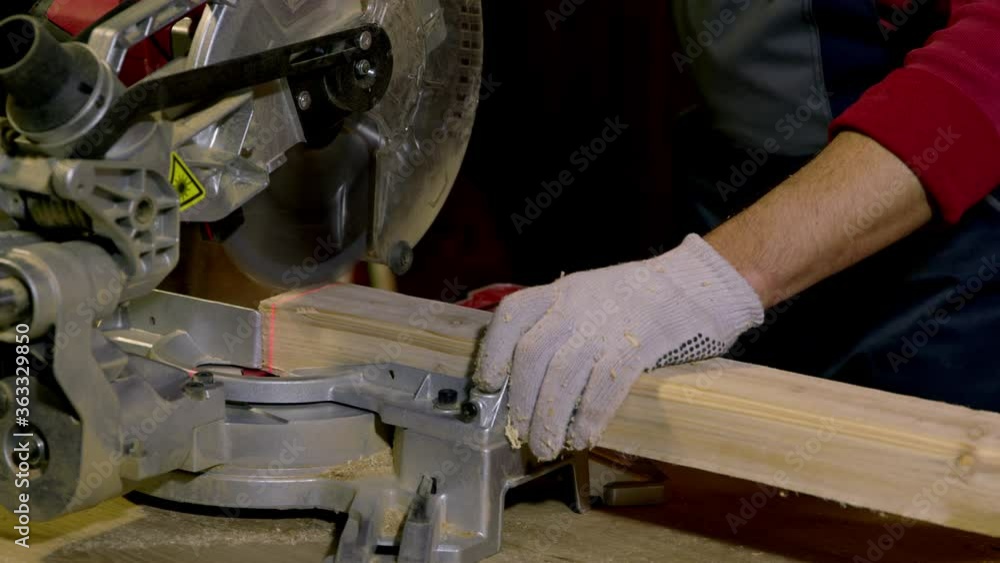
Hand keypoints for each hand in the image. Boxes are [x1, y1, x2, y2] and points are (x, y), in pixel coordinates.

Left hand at [474, 234, 763, 459]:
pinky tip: (583, 438)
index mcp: (561, 291)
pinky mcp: (639, 344)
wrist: (696, 284)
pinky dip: (589, 417)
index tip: (487, 385)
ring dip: (550, 418)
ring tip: (546, 447)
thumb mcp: (588, 295)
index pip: (512, 316)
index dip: (494, 353)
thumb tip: (526, 377)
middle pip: (533, 355)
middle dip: (521, 401)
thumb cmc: (638, 297)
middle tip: (520, 433)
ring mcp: (607, 324)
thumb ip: (558, 323)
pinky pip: (604, 387)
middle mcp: (577, 304)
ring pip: (563, 376)